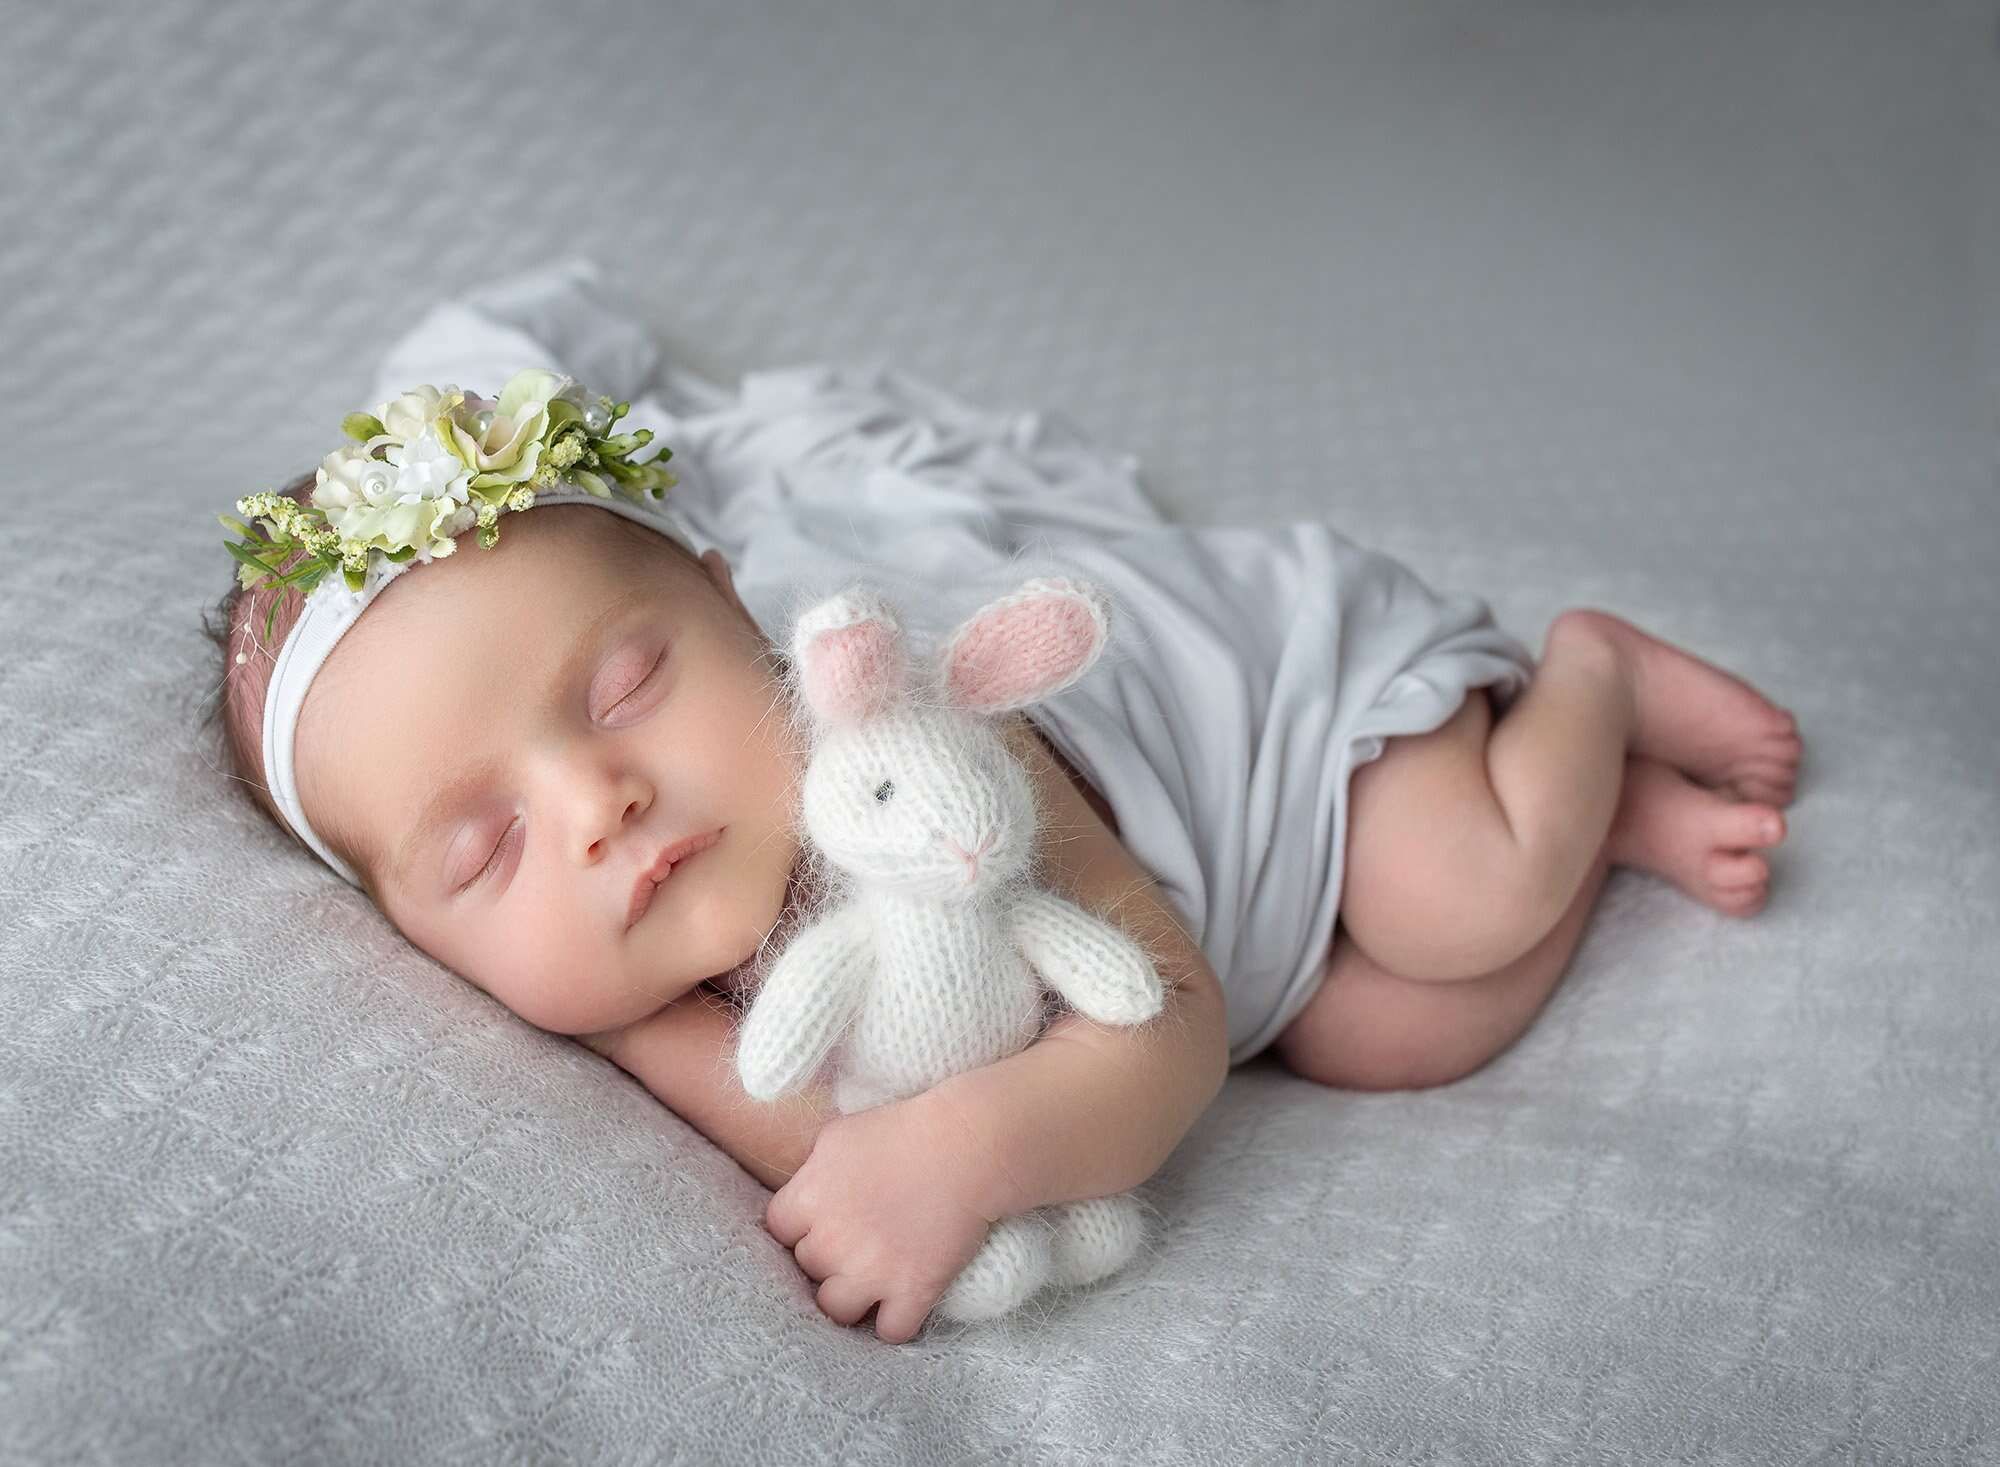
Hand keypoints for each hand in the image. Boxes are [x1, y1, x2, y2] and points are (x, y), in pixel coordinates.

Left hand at [763, 1089, 999, 1343]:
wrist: (965, 1147)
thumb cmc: (902, 1130)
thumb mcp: (838, 1136)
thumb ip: (811, 1171)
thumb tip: (805, 1191)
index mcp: (809, 1198)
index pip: (778, 1230)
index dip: (800, 1226)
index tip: (822, 1220)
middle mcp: (832, 1241)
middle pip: (807, 1267)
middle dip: (827, 1256)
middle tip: (855, 1241)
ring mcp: (871, 1272)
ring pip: (835, 1309)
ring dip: (850, 1297)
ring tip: (870, 1280)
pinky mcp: (913, 1291)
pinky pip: (890, 1331)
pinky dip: (894, 1322)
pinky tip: (901, 1305)